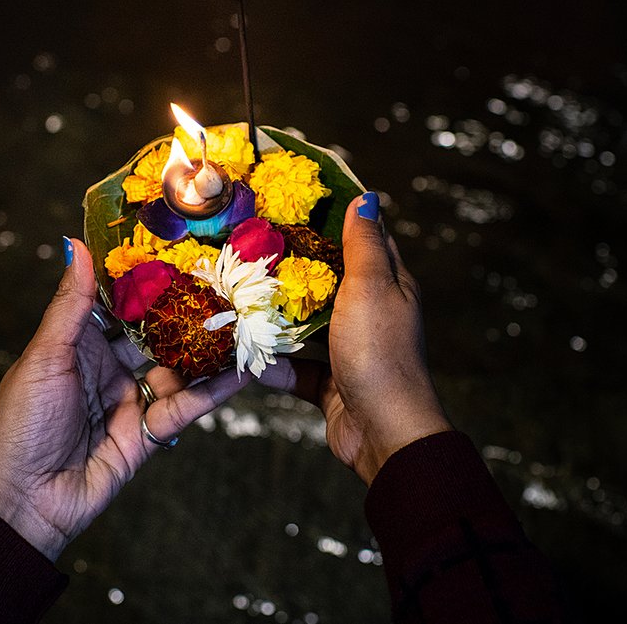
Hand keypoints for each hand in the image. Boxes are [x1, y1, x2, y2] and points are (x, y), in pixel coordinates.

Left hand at [0, 239, 250, 559]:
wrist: (24, 500)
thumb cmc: (21, 424)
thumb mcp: (45, 357)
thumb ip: (72, 305)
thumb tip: (77, 244)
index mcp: (77, 343)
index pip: (117, 303)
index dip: (145, 279)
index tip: (178, 247)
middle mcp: (106, 367)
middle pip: (154, 333)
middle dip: (185, 312)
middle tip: (226, 282)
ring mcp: (129, 400)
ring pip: (176, 368)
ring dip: (206, 349)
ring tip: (244, 321)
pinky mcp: (148, 433)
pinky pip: (186, 406)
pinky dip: (213, 390)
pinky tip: (241, 370)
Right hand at [263, 193, 450, 484]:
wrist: (381, 431)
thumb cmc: (379, 352)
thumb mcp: (370, 287)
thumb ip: (363, 245)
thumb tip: (368, 197)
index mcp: (388, 286)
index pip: (365, 241)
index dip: (337, 219)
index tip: (297, 202)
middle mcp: (369, 315)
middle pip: (328, 283)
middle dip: (294, 268)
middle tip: (252, 247)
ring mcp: (348, 350)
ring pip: (306, 325)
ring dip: (277, 317)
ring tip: (237, 297)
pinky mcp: (329, 383)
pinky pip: (295, 368)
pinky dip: (274, 366)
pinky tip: (244, 357)